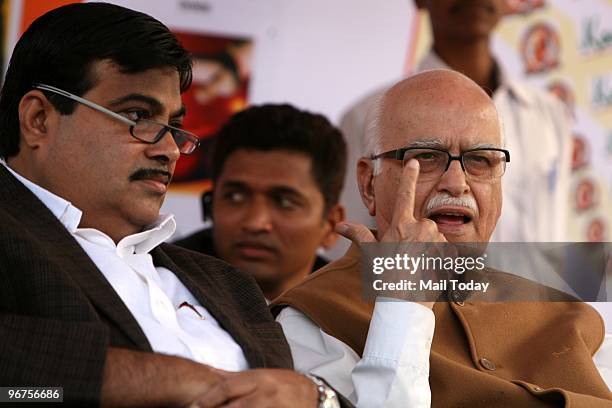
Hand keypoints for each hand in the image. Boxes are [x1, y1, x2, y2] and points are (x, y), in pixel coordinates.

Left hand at [188, 369, 317, 407]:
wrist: (314, 395)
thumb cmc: (283, 385)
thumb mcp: (261, 376)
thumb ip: (235, 378)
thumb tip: (210, 372)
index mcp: (259, 378)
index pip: (228, 387)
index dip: (209, 398)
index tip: (193, 406)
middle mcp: (266, 391)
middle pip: (235, 405)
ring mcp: (274, 406)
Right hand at [337, 160, 447, 308]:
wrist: (404, 303)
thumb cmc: (386, 278)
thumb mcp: (372, 254)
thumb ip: (359, 235)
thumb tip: (340, 224)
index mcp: (401, 224)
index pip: (405, 193)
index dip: (408, 175)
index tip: (413, 161)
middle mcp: (421, 228)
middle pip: (424, 224)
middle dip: (420, 238)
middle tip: (409, 258)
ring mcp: (436, 240)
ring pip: (436, 239)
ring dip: (431, 250)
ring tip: (419, 268)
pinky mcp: (449, 254)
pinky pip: (448, 253)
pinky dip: (442, 262)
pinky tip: (431, 273)